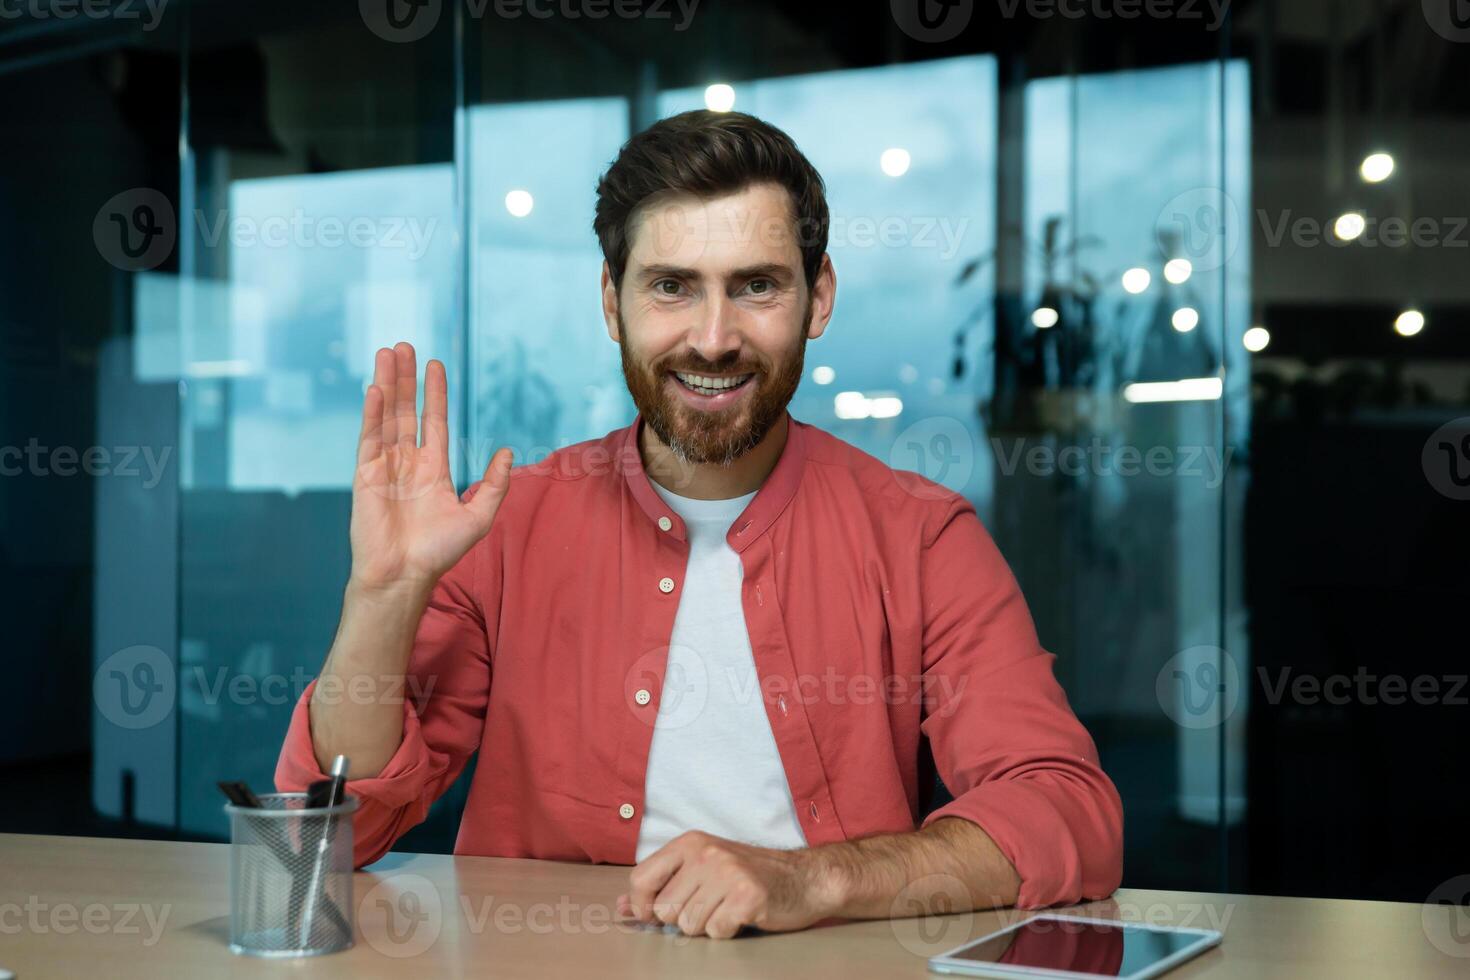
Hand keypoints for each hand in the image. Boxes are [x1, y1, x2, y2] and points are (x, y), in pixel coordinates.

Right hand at [349, 342, 512, 594]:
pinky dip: (373, 413)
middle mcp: (408, 463)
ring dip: (388, 384)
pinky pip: (369, 437)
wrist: (404, 575)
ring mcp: (385, 466)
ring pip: (387, 417)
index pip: (435, 421)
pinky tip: (376, 389)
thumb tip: (508, 452)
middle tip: (406, 346)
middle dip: (407, 379)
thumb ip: (494, 484)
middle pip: (407, 411)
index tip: (436, 365)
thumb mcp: (477, 517)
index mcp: (433, 470)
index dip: (436, 393)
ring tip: (388, 353)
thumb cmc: (439, 552)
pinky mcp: (365, 475)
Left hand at [616, 831, 843, 938]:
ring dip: (707, 926)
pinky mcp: (747, 896)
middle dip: (683, 918)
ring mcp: (728, 874)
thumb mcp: (701, 868)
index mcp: (690, 843)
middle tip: (709, 906)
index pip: (640, 878)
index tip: (656, 913)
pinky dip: (728, 931)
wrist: (803, 877)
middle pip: (665, 909)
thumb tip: (621, 908)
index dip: (642, 905)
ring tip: (727, 908)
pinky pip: (716, 932)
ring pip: (689, 925)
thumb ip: (661, 885)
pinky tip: (742, 915)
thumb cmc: (748, 875)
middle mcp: (706, 854)